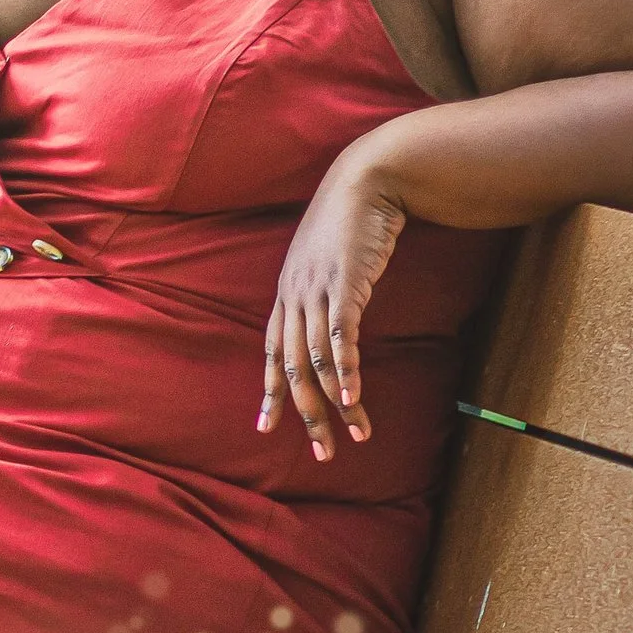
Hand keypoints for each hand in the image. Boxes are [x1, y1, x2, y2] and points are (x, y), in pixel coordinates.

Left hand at [259, 153, 406, 462]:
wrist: (366, 180)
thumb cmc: (348, 221)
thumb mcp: (326, 261)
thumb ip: (321, 291)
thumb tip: (329, 320)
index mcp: (286, 294)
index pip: (273, 352)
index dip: (271, 391)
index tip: (267, 427)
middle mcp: (293, 297)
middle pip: (293, 368)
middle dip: (306, 414)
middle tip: (322, 452)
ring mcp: (316, 291)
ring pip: (318, 360)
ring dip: (336, 402)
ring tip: (352, 435)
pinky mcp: (344, 285)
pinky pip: (340, 336)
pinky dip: (345, 369)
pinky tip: (352, 396)